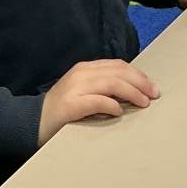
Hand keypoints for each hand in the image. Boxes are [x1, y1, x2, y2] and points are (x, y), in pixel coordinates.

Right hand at [39, 59, 159, 141]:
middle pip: (118, 72)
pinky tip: (119, 111)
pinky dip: (112, 105)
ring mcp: (75, 88)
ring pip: (111, 83)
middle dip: (140, 83)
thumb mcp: (84, 92)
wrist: (33, 122)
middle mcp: (81, 74)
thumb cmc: (63, 111)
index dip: (138, 75)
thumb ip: (104, 88)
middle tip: (153, 95)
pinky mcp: (70, 105)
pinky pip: (97, 101)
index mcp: (85, 69)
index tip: (152, 87)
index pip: (118, 65)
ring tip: (142, 103)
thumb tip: (133, 93)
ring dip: (132, 93)